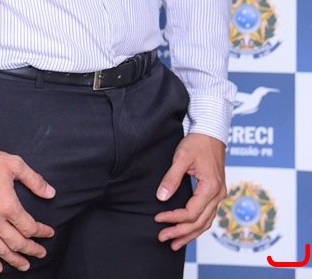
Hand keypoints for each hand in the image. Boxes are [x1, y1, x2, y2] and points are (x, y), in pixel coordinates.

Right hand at [0, 149, 55, 272]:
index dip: (42, 232)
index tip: (48, 233)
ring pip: (0, 250)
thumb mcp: (16, 165)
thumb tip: (51, 193)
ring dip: (14, 260)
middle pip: (17, 243)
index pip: (29, 227)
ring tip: (24, 265)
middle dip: (32, 250)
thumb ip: (35, 181)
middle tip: (41, 253)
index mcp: (8, 205)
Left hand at [154, 133, 225, 250]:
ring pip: (206, 222)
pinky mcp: (215, 192)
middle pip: (199, 222)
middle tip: (163, 238)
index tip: (158, 219)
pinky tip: (187, 231)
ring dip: (190, 234)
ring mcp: (219, 194)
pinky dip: (197, 226)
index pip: (191, 212)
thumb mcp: (181, 157)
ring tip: (175, 243)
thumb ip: (171, 178)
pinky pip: (208, 215)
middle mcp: (218, 194)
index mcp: (210, 187)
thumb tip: (161, 197)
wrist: (211, 132)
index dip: (174, 218)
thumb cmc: (197, 142)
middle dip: (180, 232)